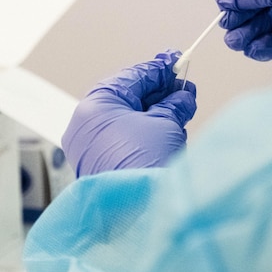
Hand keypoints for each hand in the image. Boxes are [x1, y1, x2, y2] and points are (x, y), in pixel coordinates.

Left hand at [62, 50, 197, 176]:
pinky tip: (169, 128)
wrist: (138, 210)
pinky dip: (146, 132)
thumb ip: (174, 104)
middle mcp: (86, 126)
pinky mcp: (101, 166)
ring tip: (183, 107)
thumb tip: (182, 96)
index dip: (157, 69)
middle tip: (184, 87)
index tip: (176, 61)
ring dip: (156, 112)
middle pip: (127, 99)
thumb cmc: (144, 162)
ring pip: (127, 120)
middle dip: (159, 93)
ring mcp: (91, 148)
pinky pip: (125, 139)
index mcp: (94, 106)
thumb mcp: (165, 123)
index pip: (130, 77)